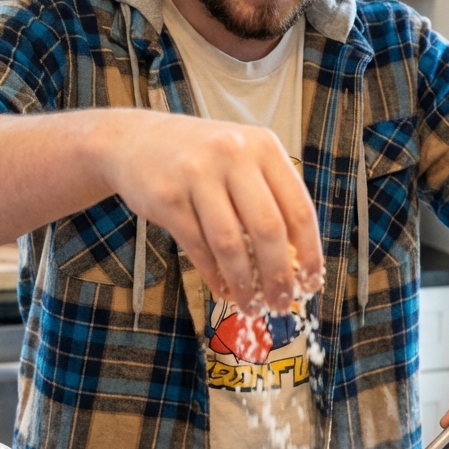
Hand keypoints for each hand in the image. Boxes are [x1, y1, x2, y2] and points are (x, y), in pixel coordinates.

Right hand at [108, 109, 322, 314]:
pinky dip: (214, 275)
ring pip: (231, 244)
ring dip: (244, 284)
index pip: (299, 209)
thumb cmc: (200, 159)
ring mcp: (197, 174)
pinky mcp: (167, 197)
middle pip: (268, 230)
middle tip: (282, 304)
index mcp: (263, 147)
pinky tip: (222, 290)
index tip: (312, 282)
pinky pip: (198, 247)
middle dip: (279, 276)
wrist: (135, 140)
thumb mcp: (242, 160)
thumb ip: (269, 198)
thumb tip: (297, 263)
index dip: (310, 253)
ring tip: (251, 307)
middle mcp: (233, 155)